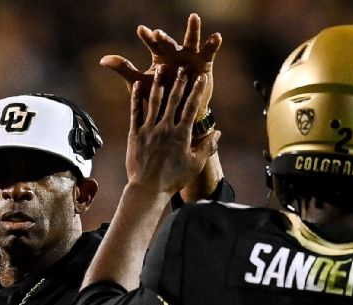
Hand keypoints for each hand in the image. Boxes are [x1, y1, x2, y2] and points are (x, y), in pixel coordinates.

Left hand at [101, 13, 221, 113]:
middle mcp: (174, 53)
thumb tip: (102, 59)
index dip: (147, 37)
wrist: (177, 114)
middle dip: (164, 38)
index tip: (141, 30)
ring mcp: (189, 57)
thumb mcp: (139, 83)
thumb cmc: (158, 97)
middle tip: (158, 34)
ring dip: (192, 29)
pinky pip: (209, 52)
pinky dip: (213, 44)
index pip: (152, 44)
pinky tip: (217, 36)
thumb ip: (124, 69)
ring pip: (191, 40)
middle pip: (169, 42)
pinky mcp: (204, 64)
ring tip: (194, 17)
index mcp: (159, 57)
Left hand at [126, 66, 218, 194]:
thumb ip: (207, 147)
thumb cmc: (173, 179)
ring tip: (160, 68)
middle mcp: (165, 128)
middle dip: (179, 82)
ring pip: (154, 102)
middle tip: (182, 67)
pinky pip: (135, 112)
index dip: (197, 91)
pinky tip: (138, 85)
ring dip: (158, 84)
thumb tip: (217, 133)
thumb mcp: (194, 164)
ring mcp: (149, 130)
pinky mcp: (135, 134)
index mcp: (181, 135)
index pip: (192, 108)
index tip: (201, 78)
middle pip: (173, 100)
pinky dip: (137, 97)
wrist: (148, 189)